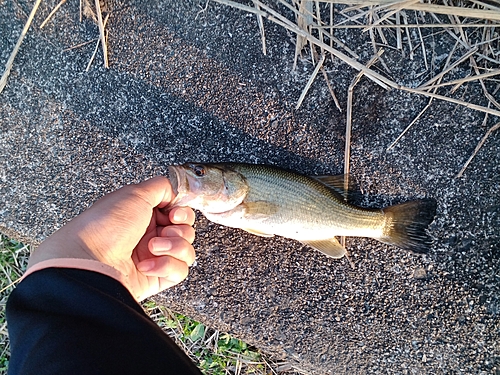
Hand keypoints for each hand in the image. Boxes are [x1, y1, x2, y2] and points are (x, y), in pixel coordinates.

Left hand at [28, 176, 195, 300]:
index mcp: (144, 214)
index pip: (178, 212)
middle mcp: (149, 235)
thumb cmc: (106, 226)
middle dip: (179, 230)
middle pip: (186, 231)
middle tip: (163, 230)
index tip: (174, 213)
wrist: (90, 260)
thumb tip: (176, 190)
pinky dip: (166, 266)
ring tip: (151, 247)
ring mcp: (154, 257)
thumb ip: (162, 186)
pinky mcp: (156, 277)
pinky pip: (179, 270)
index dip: (182, 212)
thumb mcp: (135, 193)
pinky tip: (146, 264)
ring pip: (186, 251)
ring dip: (173, 247)